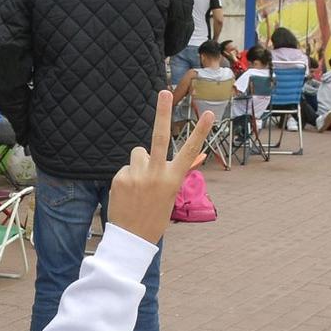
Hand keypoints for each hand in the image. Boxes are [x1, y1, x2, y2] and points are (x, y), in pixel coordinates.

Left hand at [106, 89, 209, 246]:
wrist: (132, 238)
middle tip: (164, 92)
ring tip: (139, 185)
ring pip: (138, 153)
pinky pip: (126, 167)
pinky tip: (128, 193)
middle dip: (162, 112)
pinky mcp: (120, 178)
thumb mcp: (169, 195)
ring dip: (138, 163)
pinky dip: (127, 177)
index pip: (190, 151)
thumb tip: (169, 155)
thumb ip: (169, 173)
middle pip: (159, 137)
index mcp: (173, 179)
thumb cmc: (154, 215)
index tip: (210, 113)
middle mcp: (156, 175)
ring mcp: (137, 176)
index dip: (201, 131)